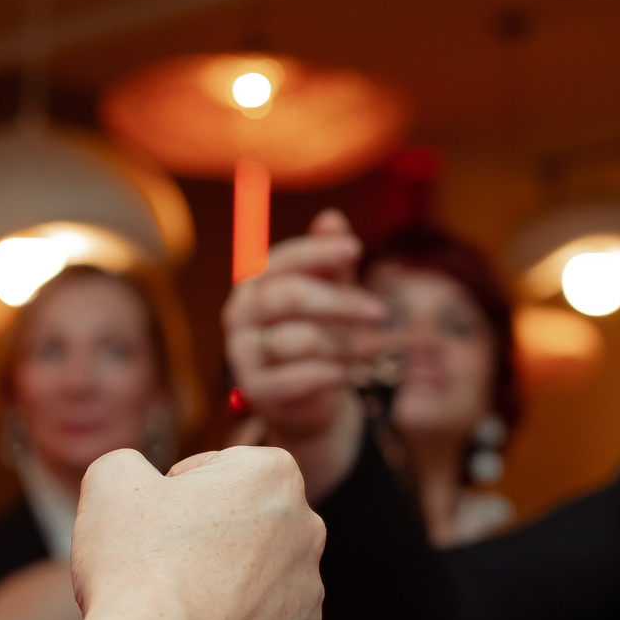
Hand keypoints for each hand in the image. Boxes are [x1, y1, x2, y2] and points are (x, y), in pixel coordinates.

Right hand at [64, 447, 324, 619]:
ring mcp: (312, 595)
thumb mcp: (110, 480)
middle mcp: (308, 530)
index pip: (220, 470)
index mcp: (273, 475)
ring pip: (261, 583)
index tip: (155, 522)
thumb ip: (131, 462)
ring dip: (228, 590)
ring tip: (179, 612)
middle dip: (212, 540)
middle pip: (249, 527)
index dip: (177, 493)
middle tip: (162, 568)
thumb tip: (139, 478)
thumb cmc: (135, 566)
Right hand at [221, 209, 382, 499]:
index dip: (319, 252)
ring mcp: (241, 353)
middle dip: (341, 302)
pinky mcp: (254, 390)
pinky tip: (342, 375)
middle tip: (379, 312)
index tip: (356, 249)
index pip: (283, 260)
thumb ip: (330, 262)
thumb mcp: (332, 295)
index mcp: (255, 284)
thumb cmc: (321, 337)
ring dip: (340, 344)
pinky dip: (327, 375)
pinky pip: (295, 379)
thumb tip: (332, 219)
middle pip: (290, 297)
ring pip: (299, 340)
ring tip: (359, 351)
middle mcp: (239, 314)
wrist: (309, 400)